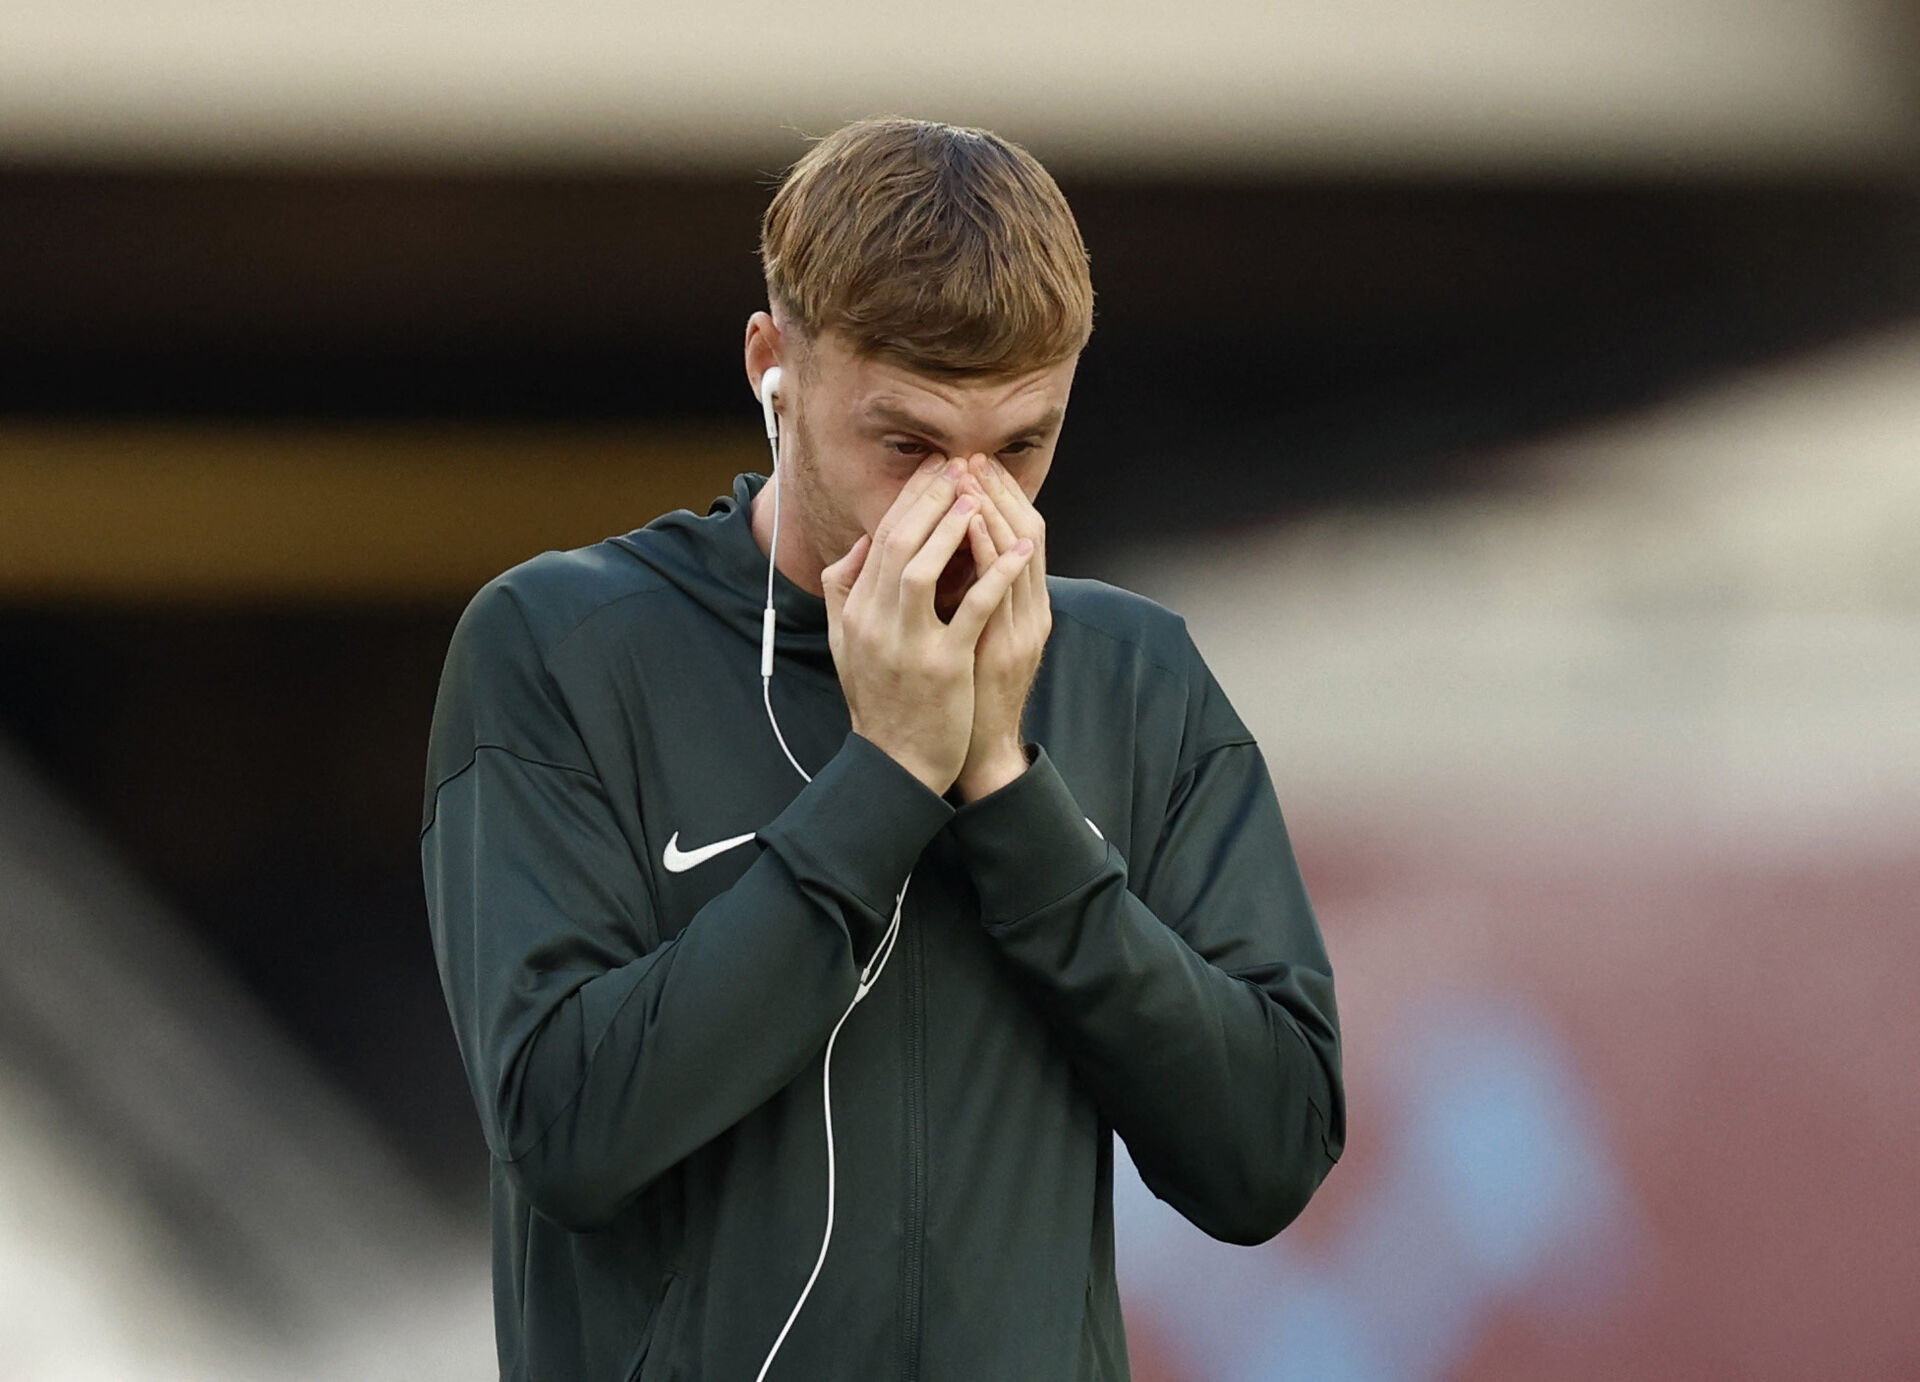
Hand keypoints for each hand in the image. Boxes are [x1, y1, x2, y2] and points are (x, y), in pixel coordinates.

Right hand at [823, 456, 1035, 794]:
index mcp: (856, 612)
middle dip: (929, 498)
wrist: (897, 763)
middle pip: (896, 543)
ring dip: (951, 527)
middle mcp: (874, 623)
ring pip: (920, 568)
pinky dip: (994, 574)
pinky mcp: (942, 667)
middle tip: (957, 466)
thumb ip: (846, 591)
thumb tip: (861, 543)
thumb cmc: (880, 700)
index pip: (879, 539)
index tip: (935, 470)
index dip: (909, 499)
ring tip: (977, 495)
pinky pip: (970, 610)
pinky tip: (1018, 549)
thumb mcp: (847, 643)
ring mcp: (906, 645)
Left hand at [953, 453, 1050, 801]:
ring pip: (1020, 550)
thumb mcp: (972, 634)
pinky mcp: (1009, 646)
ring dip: (994, 507)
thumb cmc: (968, 694)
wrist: (978, 751)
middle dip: (998, 491)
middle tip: (972, 454)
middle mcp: (1031, 609)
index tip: (972, 462)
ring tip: (970, 472)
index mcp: (1022, 604)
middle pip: (1026, 531)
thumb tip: (948, 553)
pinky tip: (969, 522)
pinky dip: (987, 549)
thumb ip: (970, 595)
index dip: (999, 495)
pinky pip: (1000, 588)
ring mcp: (1024, 627)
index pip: (1018, 533)